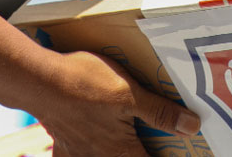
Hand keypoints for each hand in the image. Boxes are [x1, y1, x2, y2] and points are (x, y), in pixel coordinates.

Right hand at [36, 50, 197, 156]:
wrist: (40, 81)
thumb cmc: (85, 84)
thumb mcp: (130, 93)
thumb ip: (160, 112)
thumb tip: (191, 126)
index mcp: (122, 152)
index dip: (167, 156)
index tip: (179, 149)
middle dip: (143, 151)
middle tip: (155, 142)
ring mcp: (80, 155)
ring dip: (120, 150)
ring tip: (127, 140)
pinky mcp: (63, 145)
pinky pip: (80, 155)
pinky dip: (90, 151)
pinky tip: (92, 140)